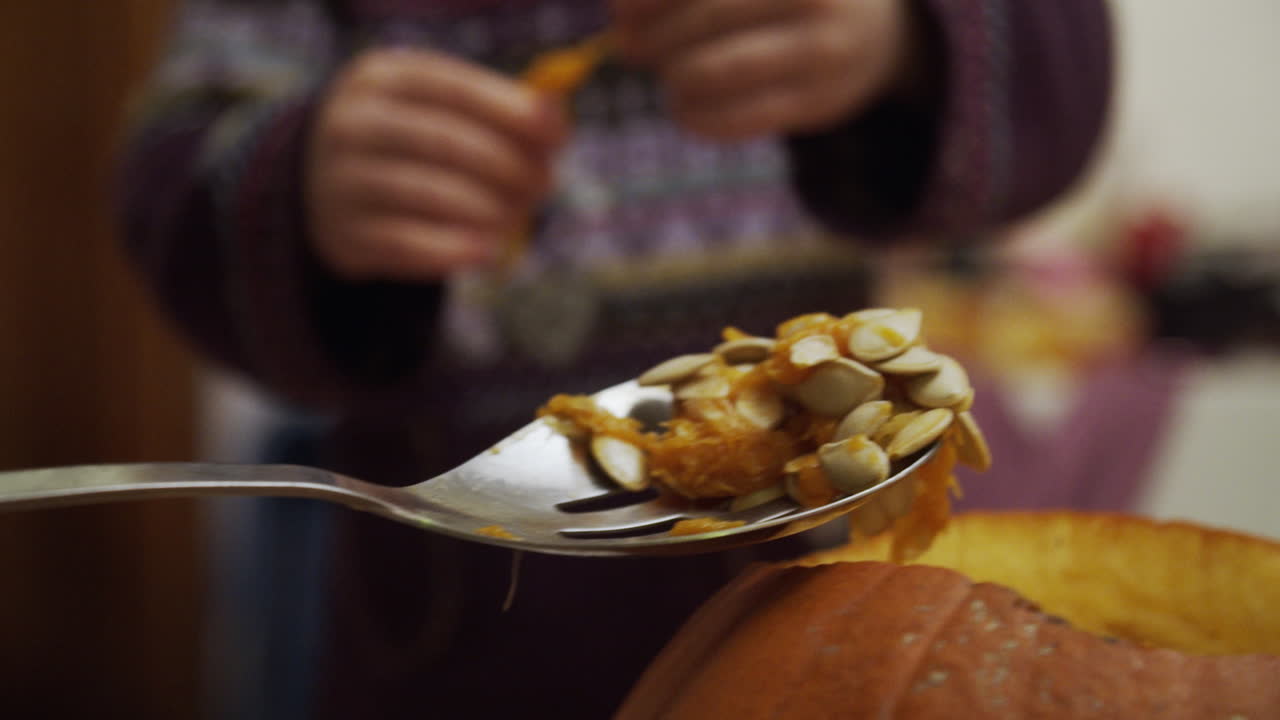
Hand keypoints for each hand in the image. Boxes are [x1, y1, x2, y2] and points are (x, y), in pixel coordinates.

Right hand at [306, 48, 566, 280]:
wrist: (337, 188)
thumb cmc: (418, 144)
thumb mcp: (450, 113)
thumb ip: (505, 114)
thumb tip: (556, 122)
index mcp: (382, 79)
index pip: (451, 88)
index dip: (508, 110)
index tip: (556, 135)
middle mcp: (351, 123)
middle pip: (442, 141)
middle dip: (506, 165)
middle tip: (543, 185)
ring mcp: (338, 181)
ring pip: (426, 195)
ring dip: (487, 210)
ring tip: (518, 218)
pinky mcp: (342, 234)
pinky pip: (404, 244)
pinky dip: (453, 250)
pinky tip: (487, 252)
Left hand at [612, 0, 918, 139]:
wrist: (877, 34)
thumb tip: (619, 15)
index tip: (619, 12)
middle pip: (705, 17)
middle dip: (653, 39)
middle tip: (633, 49)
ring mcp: (821, 49)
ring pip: (716, 70)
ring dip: (674, 80)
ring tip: (668, 79)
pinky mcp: (818, 102)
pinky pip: (738, 118)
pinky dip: (696, 118)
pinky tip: (685, 111)